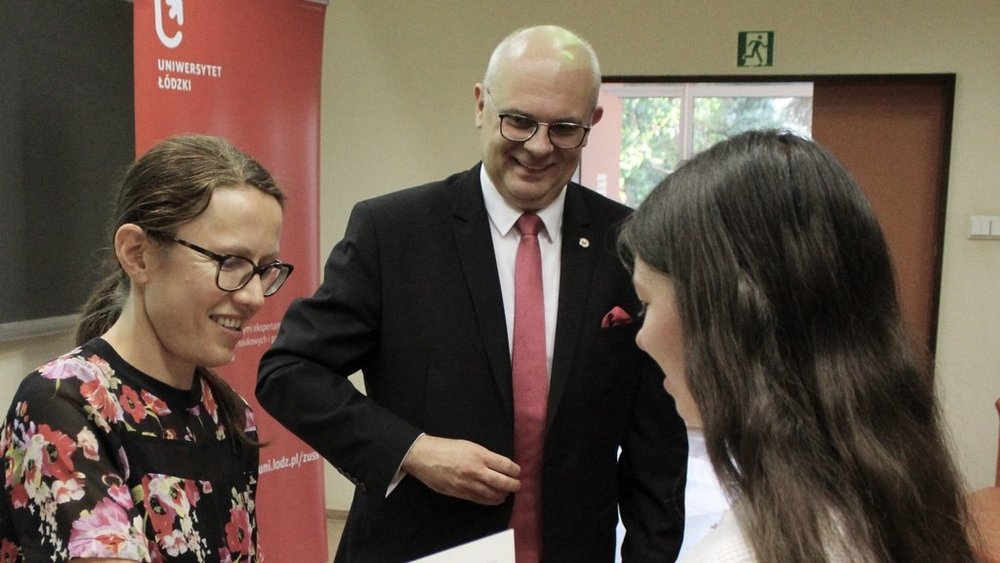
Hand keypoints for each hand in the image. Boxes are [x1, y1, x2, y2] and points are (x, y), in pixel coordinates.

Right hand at [401, 435, 519, 504]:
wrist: (424, 457)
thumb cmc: (446, 448)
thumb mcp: (469, 445)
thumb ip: (484, 456)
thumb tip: (500, 466)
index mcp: (480, 455)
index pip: (505, 465)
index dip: (515, 470)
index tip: (517, 472)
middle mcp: (476, 470)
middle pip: (503, 482)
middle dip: (514, 485)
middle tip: (517, 485)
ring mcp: (469, 484)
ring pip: (494, 494)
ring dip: (504, 494)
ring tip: (507, 492)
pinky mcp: (461, 493)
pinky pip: (481, 500)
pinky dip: (492, 501)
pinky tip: (496, 499)